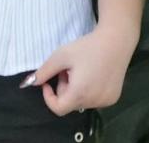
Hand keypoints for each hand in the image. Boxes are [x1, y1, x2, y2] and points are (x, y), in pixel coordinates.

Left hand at [20, 22, 139, 115]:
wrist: (116, 41)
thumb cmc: (87, 47)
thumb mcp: (61, 55)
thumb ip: (45, 71)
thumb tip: (32, 82)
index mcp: (79, 93)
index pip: (58, 108)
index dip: (49, 97)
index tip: (48, 82)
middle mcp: (94, 102)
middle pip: (70, 102)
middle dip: (64, 87)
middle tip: (68, 68)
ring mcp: (105, 101)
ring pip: (82, 100)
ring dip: (77, 88)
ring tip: (82, 69)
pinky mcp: (113, 97)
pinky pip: (94, 98)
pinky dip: (89, 89)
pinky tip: (94, 72)